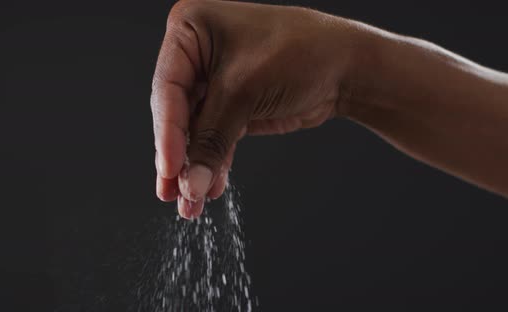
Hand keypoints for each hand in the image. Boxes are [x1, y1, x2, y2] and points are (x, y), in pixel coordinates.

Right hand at [151, 0, 361, 217]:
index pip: (168, 88)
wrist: (347, 66)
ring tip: (191, 203)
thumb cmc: (301, 52)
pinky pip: (215, 138)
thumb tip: (189, 183)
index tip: (168, 169)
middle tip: (173, 193)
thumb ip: (212, 139)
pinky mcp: (231, 104)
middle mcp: (197, 54)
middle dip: (179, 157)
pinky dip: (214, 163)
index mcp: (191, 29)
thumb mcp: (246, 92)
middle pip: (177, 113)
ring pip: (195, 131)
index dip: (167, 133)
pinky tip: (211, 187)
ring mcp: (213, 81)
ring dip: (194, 168)